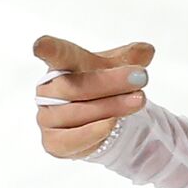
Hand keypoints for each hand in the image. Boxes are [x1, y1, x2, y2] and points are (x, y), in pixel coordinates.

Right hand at [33, 35, 154, 159]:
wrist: (104, 118)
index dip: (49, 49)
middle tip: (142, 77)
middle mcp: (49, 90)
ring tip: (139, 101)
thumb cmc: (105, 85)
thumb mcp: (120, 67)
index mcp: (63, 65)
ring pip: (77, 112)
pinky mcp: (53, 141)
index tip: (41, 45)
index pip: (57, 55)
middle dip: (111, 82)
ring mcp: (48, 116)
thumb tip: (146, 50)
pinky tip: (111, 124)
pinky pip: (70, 139)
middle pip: (75, 85)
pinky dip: (92, 132)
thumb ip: (130, 57)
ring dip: (111, 107)